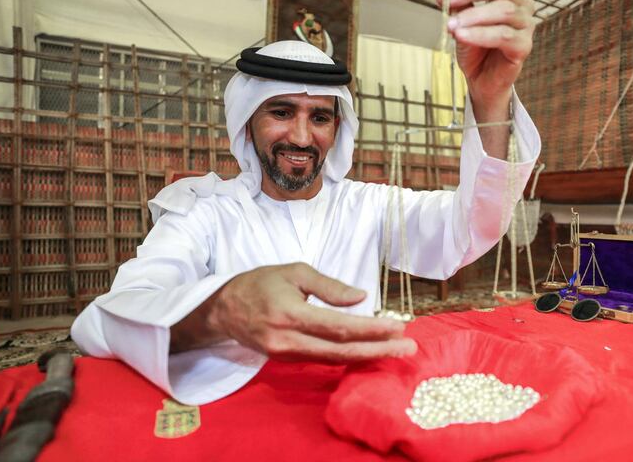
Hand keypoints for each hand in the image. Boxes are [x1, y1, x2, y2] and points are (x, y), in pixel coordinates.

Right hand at [170, 262, 416, 362]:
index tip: (397, 327)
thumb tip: (362, 297)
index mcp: (290, 314)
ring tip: (397, 350)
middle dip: (378, 350)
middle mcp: (289, 341)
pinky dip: (349, 356)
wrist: (223, 309)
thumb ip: (328, 286)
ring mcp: (287, 355)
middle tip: (409, 347)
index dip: (370, 328)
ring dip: (367, 354)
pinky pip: (323, 360)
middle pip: (341, 350)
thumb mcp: (294, 272)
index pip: (338, 326)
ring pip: (334, 359)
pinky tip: (369, 351)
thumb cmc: (260, 283)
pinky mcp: (286, 361)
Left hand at [437, 0, 535, 107]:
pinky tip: (461, 35)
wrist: (481, 79)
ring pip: (504, 10)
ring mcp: (526, 26)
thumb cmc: (474, 48)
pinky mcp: (523, 47)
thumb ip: (456, 6)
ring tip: (451, 24)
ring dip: (473, 14)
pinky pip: (504, 35)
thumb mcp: (461, 22)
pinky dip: (479, 34)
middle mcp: (521, 5)